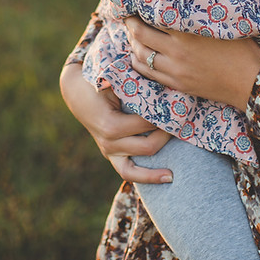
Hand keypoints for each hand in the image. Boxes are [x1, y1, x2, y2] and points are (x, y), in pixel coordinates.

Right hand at [59, 63, 172, 182]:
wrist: (78, 92)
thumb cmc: (99, 82)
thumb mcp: (115, 80)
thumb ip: (134, 83)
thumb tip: (162, 80)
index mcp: (110, 125)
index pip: (146, 124)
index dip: (165, 116)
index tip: (180, 107)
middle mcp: (109, 142)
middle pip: (147, 146)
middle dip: (167, 135)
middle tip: (182, 123)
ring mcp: (109, 151)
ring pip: (135, 169)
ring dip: (156, 168)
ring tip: (173, 173)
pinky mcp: (112, 155)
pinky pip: (128, 172)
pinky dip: (146, 178)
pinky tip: (166, 178)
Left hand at [126, 17, 259, 112]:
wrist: (252, 82)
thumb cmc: (243, 47)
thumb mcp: (221, 23)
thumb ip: (199, 12)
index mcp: (187, 32)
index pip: (152, 17)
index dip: (141, 8)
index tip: (138, 0)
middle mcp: (176, 51)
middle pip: (139, 35)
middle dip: (130, 24)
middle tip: (128, 16)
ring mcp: (174, 70)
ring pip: (140, 55)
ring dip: (132, 43)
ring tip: (132, 35)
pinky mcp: (176, 84)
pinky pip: (147, 73)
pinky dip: (138, 61)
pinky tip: (139, 55)